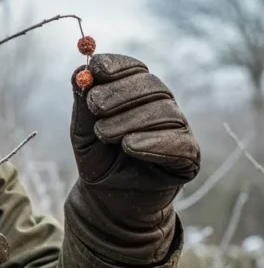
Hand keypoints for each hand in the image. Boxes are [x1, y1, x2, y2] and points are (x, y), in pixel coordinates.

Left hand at [68, 53, 199, 263]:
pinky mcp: (189, 156)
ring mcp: (178, 130)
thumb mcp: (83, 134)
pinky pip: (178, 143)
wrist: (109, 202)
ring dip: (130, 120)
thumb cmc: (99, 162)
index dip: (117, 65)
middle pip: (152, 87)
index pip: (135, 69)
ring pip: (164, 113)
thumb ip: (82, 105)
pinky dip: (153, 143)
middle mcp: (162, 106)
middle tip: (94, 105)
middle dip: (120, 93)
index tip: (95, 68)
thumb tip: (78, 73)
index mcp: (138, 94)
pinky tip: (130, 146)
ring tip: (104, 134)